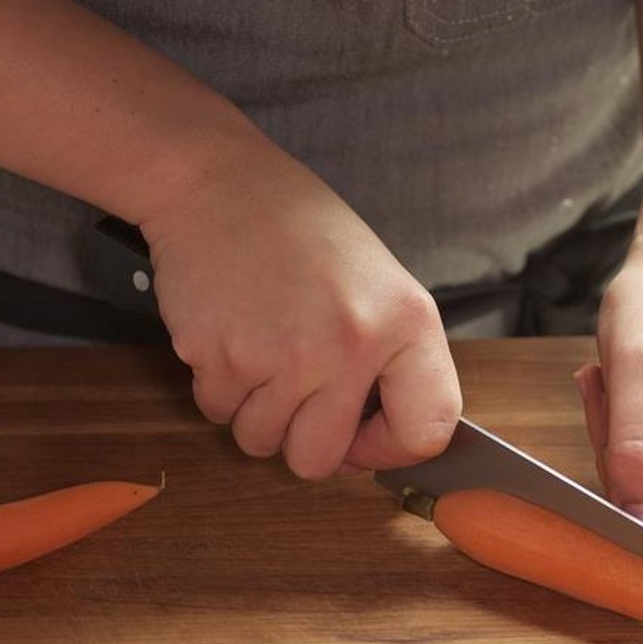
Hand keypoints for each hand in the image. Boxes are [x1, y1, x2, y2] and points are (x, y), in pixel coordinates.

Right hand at [141, 136, 461, 480]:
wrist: (220, 183)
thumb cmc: (299, 231)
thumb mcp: (378, 284)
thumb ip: (388, 362)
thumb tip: (371, 444)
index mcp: (405, 323)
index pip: (426, 432)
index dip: (389, 448)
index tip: (364, 435)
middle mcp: (350, 345)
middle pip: (320, 460)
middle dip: (300, 440)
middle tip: (293, 392)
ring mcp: (283, 355)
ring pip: (261, 442)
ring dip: (253, 410)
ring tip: (260, 348)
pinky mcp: (220, 356)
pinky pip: (216, 410)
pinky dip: (217, 384)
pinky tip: (231, 333)